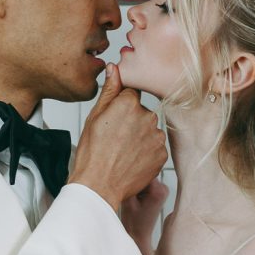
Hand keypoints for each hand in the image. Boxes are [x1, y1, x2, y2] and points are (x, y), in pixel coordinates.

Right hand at [69, 64, 167, 209]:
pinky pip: (155, 147)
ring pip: (149, 130)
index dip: (120, 107)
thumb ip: (109, 90)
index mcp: (129, 103)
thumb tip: (115, 68)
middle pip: (141, 112)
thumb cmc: (92, 153)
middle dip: (131, 122)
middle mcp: (148, 116)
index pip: (130, 94)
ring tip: (122, 152)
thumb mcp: (94, 116)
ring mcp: (156, 136)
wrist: (99, 186)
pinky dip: (146, 153)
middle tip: (114, 139)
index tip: (113, 119)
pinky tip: (131, 160)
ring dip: (139, 137)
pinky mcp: (162, 154)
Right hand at [121, 177, 169, 254]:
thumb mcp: (128, 200)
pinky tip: (136, 198)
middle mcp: (164, 188)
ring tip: (133, 198)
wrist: (138, 236)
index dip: (133, 173)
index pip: (145, 171)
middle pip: (146, 173)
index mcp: (158, 190)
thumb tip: (128, 167)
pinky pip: (147, 182)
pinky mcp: (159, 191)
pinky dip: (139, 187)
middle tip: (129, 193)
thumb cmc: (133, 221)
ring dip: (137, 184)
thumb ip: (130, 182)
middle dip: (135, 179)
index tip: (125, 178)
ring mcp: (163, 190)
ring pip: (145, 177)